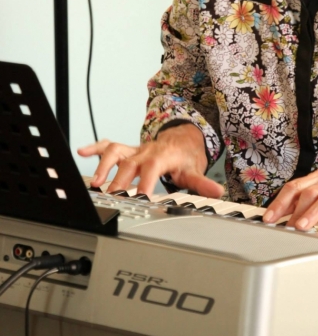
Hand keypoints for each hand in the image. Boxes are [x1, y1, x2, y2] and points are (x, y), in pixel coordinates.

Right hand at [77, 124, 223, 198]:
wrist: (182, 138)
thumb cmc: (185, 156)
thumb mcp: (195, 170)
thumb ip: (203, 183)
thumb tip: (218, 191)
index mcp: (162, 156)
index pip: (153, 168)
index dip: (146, 182)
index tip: (140, 198)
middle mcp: (146, 151)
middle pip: (130, 164)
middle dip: (120, 180)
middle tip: (111, 196)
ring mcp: (134, 150)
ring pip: (116, 152)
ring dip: (104, 166)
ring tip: (95, 183)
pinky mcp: (127, 150)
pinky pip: (109, 146)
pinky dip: (95, 148)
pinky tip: (82, 152)